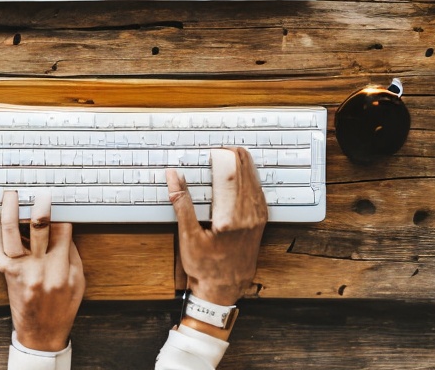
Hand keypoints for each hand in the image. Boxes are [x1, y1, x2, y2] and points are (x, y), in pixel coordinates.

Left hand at [0, 191, 84, 352]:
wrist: (41, 331)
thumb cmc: (63, 305)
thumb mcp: (78, 278)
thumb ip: (70, 251)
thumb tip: (64, 225)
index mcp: (60, 269)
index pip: (63, 231)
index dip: (63, 212)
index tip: (62, 198)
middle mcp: (38, 268)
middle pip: (40, 229)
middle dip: (41, 206)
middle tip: (41, 192)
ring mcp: (19, 271)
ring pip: (12, 235)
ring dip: (11, 212)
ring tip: (11, 196)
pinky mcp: (5, 273)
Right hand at [167, 146, 267, 305]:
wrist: (224, 287)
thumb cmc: (204, 266)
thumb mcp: (187, 237)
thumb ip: (181, 204)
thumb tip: (173, 177)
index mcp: (230, 218)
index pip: (230, 176)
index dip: (224, 158)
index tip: (214, 149)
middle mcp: (249, 215)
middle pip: (245, 174)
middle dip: (235, 157)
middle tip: (222, 147)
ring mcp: (258, 217)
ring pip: (254, 181)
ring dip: (244, 166)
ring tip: (232, 154)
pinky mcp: (261, 220)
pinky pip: (258, 192)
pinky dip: (251, 178)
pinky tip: (244, 173)